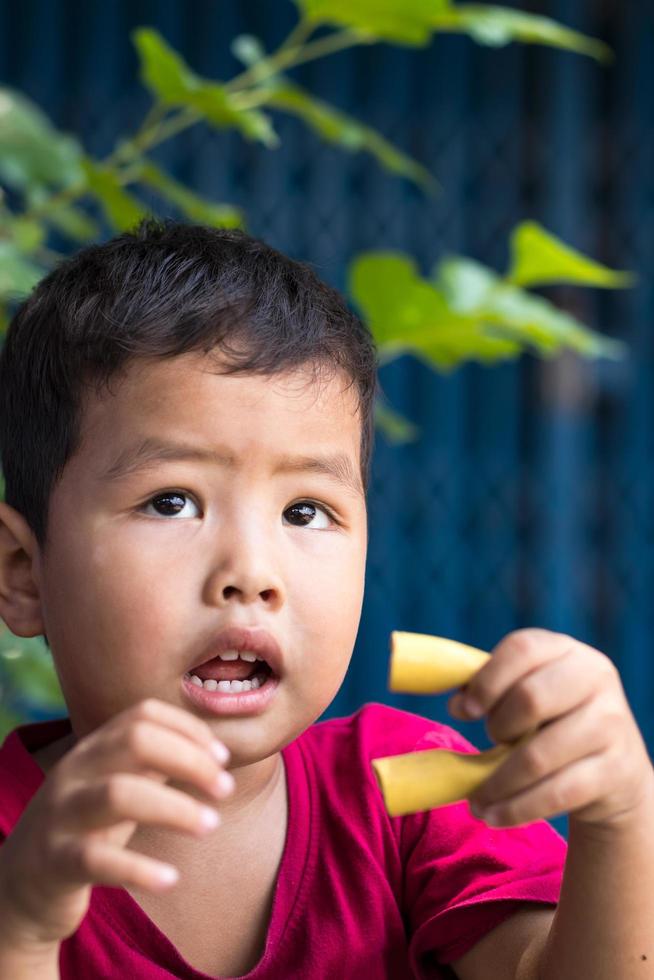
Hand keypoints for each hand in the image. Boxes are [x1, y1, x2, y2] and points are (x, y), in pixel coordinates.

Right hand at [0, 698, 233, 948]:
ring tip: (211, 825)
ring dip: (175, 808)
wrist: (19, 886)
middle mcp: (75, 771)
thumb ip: (155, 763)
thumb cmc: (86, 828)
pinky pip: (97, 860)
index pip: (144, 714)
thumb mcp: (119, 785)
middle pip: (136, 741)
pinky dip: (138, 869)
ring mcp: (61, 814)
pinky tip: (170, 879)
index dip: (189, 728)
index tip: (222, 757)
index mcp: (94, 748)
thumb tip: (212, 751)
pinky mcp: (54, 861)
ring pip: (119, 794)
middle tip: (224, 789)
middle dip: (190, 760)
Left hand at [447, 628, 653, 830]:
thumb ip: (495, 690)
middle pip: (531, 698)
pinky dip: (516, 809)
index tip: (462, 709)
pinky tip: (494, 816)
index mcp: (566, 651)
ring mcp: (611, 724)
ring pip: (538, 756)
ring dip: (497, 783)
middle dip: (498, 726)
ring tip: (476, 800)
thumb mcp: (532, 692)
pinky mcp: (615, 770)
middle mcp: (595, 679)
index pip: (522, 649)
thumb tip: (457, 704)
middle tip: (489, 740)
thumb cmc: (556, 721)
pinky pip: (556, 793)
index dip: (486, 680)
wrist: (616, 766)